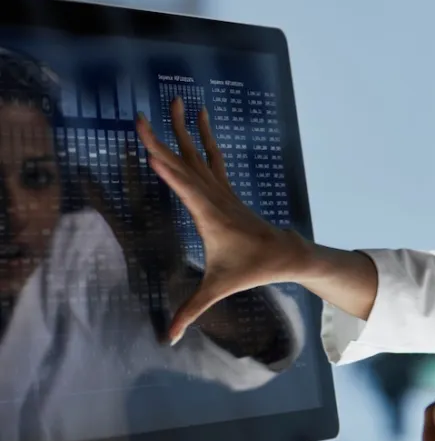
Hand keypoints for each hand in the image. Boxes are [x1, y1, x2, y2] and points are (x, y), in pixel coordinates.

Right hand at [136, 97, 308, 343]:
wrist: (286, 253)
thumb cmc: (252, 269)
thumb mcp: (219, 290)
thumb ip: (191, 312)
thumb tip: (168, 338)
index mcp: (210, 216)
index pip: (185, 188)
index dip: (168, 170)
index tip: (150, 150)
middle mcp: (215, 197)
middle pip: (185, 163)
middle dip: (164, 139)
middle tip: (142, 115)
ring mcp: (221, 190)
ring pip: (199, 154)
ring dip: (184, 128)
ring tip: (177, 101)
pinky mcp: (225, 189)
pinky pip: (212, 158)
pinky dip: (203, 138)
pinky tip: (199, 120)